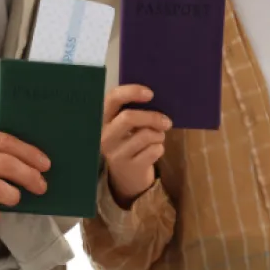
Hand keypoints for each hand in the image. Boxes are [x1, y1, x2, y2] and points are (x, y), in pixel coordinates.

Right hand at [101, 85, 171, 207]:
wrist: (127, 177)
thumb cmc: (130, 142)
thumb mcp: (125, 126)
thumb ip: (134, 110)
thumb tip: (154, 97)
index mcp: (103, 120)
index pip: (112, 98)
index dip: (131, 92)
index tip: (150, 94)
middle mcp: (105, 136)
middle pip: (129, 118)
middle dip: (152, 117)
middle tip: (167, 121)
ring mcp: (116, 153)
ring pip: (146, 135)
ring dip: (159, 135)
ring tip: (157, 138)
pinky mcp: (130, 167)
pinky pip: (154, 150)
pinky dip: (160, 148)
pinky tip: (153, 151)